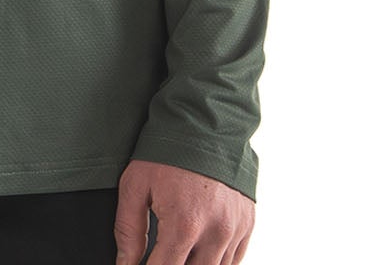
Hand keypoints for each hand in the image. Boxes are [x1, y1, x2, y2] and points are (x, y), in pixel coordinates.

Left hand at [114, 157, 254, 264]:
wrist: (206, 122)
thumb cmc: (168, 151)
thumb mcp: (135, 184)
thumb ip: (129, 230)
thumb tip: (125, 263)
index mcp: (184, 225)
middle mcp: (214, 233)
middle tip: (159, 252)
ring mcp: (234, 231)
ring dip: (193, 264)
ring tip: (178, 247)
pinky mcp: (246, 225)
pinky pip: (234, 261)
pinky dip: (216, 262)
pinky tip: (198, 250)